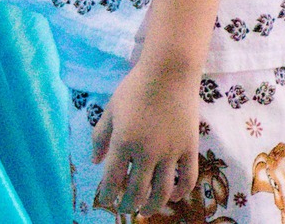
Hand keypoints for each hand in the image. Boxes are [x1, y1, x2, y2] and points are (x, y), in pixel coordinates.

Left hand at [90, 57, 201, 214]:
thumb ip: (100, 136)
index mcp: (124, 142)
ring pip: (163, 191)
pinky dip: (180, 192)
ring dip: (153, 205)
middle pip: (137, 190)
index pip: (113, 179)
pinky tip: (173, 197)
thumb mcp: (110, 110)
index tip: (104, 202)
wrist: (168, 74)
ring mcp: (171, 152)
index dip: (107, 195)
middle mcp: (147, 152)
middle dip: (128, 204)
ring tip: (146, 210)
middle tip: (124, 209)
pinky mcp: (190, 149)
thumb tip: (94, 161)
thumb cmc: (134, 88)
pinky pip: (187, 179)